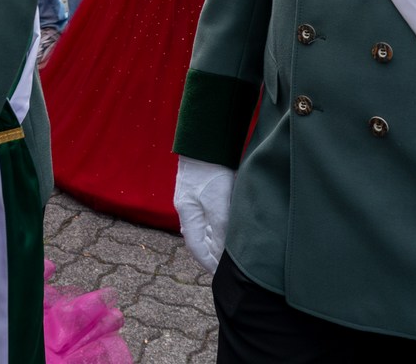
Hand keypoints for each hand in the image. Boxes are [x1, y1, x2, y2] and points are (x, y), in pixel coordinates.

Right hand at [173, 156, 234, 273]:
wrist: (205, 140)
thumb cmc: (210, 171)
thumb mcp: (218, 204)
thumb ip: (221, 230)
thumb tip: (223, 254)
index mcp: (188, 215)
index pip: (196, 248)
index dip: (208, 263)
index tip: (220, 275)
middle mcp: (187, 209)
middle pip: (198, 239)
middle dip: (211, 254)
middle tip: (225, 266)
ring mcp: (192, 199)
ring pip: (203, 227)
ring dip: (214, 240)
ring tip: (227, 252)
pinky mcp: (200, 190)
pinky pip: (207, 215)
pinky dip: (216, 226)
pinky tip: (226, 227)